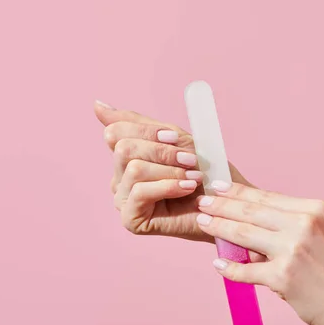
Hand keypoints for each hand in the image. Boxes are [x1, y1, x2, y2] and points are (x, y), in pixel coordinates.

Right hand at [94, 100, 252, 241]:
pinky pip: (140, 192)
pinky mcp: (130, 219)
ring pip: (133, 169)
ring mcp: (123, 200)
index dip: (148, 132)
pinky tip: (187, 188)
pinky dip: (169, 186)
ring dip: (170, 170)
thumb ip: (138, 124)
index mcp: (125, 158)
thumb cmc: (204, 172)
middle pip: (123, 148)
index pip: (116, 132)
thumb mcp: (174, 140)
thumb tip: (97, 104)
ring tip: (194, 176)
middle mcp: (119, 179)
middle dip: (161, 151)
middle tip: (191, 160)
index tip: (175, 138)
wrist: (226, 204)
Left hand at [194, 181, 323, 324]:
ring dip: (218, 227)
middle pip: (250, 210)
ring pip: (242, 233)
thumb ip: (291, 227)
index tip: (218, 186)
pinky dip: (229, 269)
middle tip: (201, 201)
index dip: (238, 191)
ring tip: (202, 223)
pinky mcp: (283, 277)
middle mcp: (304, 223)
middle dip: (221, 205)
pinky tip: (218, 265)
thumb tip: (252, 226)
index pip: (266, 196)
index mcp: (316, 209)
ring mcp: (292, 249)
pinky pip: (245, 270)